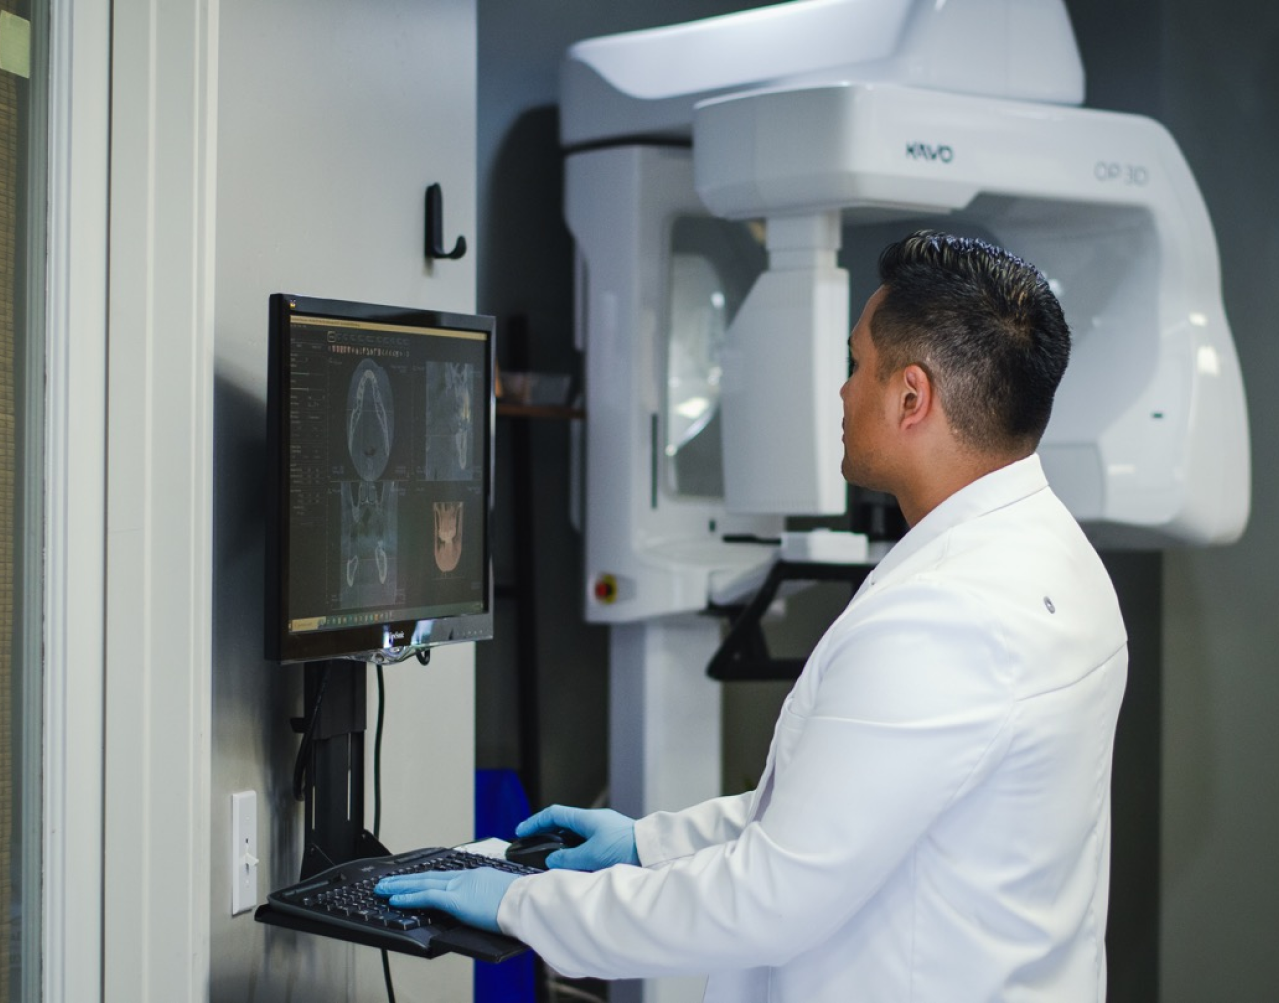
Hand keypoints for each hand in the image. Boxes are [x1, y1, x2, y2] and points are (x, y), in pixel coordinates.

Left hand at [375, 866, 520, 933]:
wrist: (528, 901)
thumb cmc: (522, 902)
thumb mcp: (503, 895)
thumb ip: (489, 898)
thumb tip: (487, 907)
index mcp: (477, 876)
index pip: (444, 877)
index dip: (425, 878)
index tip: (413, 879)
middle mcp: (465, 877)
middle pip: (428, 876)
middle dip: (406, 879)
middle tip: (388, 881)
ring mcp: (459, 887)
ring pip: (422, 884)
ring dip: (400, 886)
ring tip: (383, 888)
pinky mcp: (456, 900)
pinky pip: (426, 897)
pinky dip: (408, 898)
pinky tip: (395, 899)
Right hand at [517, 805, 637, 871]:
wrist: (653, 851)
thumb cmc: (625, 848)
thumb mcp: (591, 856)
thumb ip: (568, 859)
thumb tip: (552, 860)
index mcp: (587, 818)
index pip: (554, 814)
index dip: (535, 822)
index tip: (521, 831)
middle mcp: (595, 821)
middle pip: (564, 825)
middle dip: (547, 835)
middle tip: (535, 847)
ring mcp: (605, 830)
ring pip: (576, 836)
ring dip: (563, 847)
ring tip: (553, 861)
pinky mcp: (613, 841)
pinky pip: (588, 844)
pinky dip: (577, 852)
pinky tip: (576, 865)